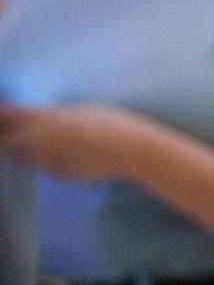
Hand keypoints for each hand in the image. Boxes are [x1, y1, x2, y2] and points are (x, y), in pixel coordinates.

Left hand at [0, 102, 160, 181]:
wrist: (131, 150)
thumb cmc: (111, 122)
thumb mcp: (81, 110)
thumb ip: (55, 115)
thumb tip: (42, 119)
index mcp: (43, 117)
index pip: (5, 114)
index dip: (1, 115)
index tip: (3, 114)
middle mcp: (37, 140)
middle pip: (3, 141)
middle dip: (5, 136)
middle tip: (13, 131)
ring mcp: (44, 160)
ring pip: (24, 154)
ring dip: (28, 148)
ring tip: (57, 139)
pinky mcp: (56, 175)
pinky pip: (46, 164)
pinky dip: (53, 159)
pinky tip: (77, 153)